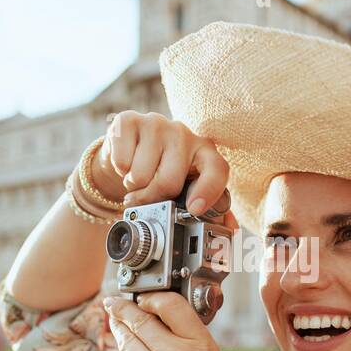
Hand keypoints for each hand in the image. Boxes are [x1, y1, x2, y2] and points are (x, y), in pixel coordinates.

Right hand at [96, 111, 229, 216]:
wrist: (127, 149)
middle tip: (147, 196)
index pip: (216, 170)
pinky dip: (119, 172)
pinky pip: (121, 162)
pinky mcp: (129, 120)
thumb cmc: (162, 170)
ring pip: (140, 176)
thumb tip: (231, 230)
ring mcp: (156, 124)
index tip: (195, 209)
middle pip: (169, 181)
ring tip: (138, 177)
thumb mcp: (187, 186)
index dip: (208, 192)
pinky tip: (126, 163)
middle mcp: (184, 134)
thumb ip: (211, 208)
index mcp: (205, 152)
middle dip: (153, 198)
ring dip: (134, 186)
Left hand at [102, 291, 228, 350]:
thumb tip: (155, 315)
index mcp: (201, 348)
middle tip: (114, 302)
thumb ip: (186, 340)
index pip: (172, 305)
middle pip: (140, 319)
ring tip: (117, 323)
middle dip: (124, 308)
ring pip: (126, 339)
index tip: (144, 298)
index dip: (153, 299)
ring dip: (120, 330)